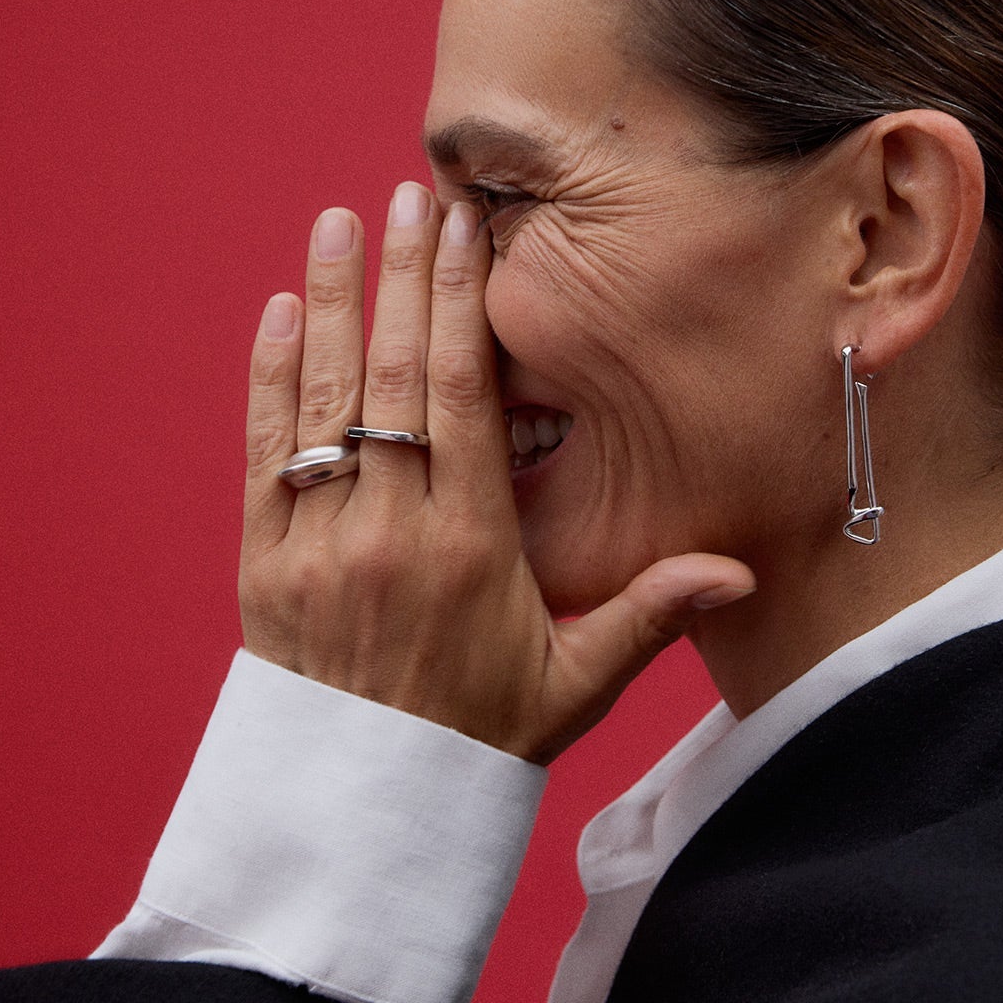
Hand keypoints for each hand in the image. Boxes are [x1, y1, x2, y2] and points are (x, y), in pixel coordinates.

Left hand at [237, 185, 754, 764]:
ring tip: (335, 225)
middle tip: (406, 195)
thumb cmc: (479, 737)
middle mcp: (388, 533)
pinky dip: (270, 383)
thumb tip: (739, 574)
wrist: (367, 807)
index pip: (462, 396)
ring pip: (325, 403)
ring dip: (329, 306)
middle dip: (404, 278)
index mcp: (469, 548)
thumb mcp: (574, 683)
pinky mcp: (263, 566)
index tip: (464, 231)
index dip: (462, 304)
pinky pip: (265, 457)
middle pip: (396, 377)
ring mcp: (316, 546)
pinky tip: (280, 316)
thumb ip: (648, 616)